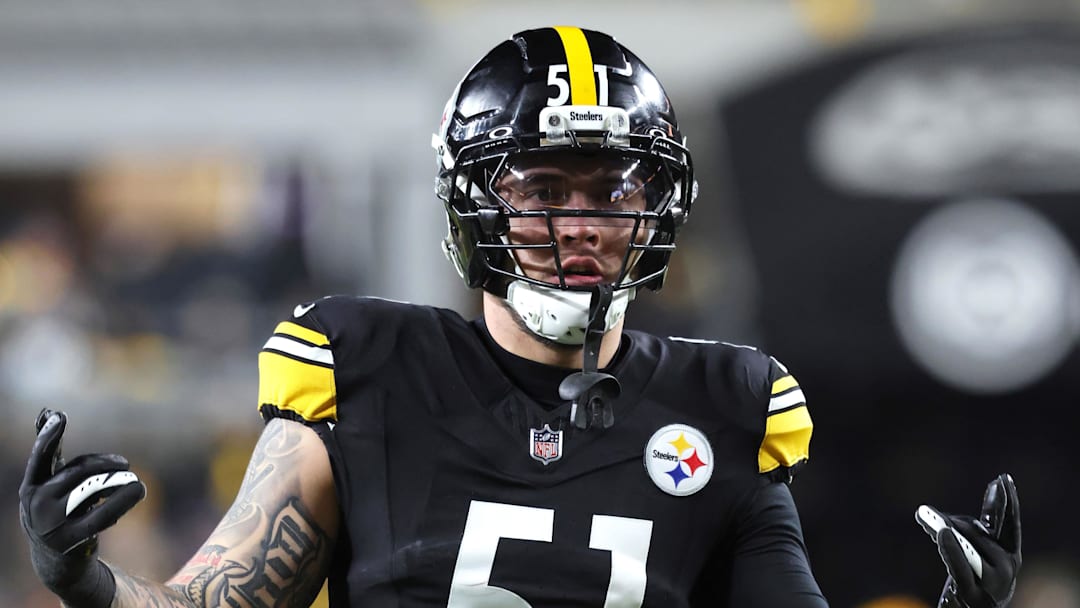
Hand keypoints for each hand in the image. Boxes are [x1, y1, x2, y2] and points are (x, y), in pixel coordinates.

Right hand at [19, 408, 145, 606]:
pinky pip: (104, 514)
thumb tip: (47, 412)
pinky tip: (136, 493)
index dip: (50, 436)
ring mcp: (51, 524)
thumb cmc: (58, 511)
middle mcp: (36, 504)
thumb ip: (51, 452)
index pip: (41, 457)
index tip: (60, 416)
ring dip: (119, 481)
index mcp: (30, 487)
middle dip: (106, 464)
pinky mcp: (71, 539)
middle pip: (80, 470)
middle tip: (126, 464)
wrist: (56, 562)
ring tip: (136, 482)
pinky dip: (122, 501)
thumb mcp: (50, 484)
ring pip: (93, 490)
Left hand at [916, 474, 1020, 607]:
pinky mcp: (973, 593)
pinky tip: (941, 532)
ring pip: (965, 542)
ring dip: (942, 527)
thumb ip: (965, 536)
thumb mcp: (975, 558)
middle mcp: (1008, 567)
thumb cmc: (972, 587)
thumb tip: (934, 518)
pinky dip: (950, 548)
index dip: (1007, 502)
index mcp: (1012, 556)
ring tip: (924, 516)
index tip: (1003, 478)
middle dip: (953, 520)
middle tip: (928, 513)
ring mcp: (993, 581)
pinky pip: (960, 566)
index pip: (1010, 525)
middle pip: (977, 530)